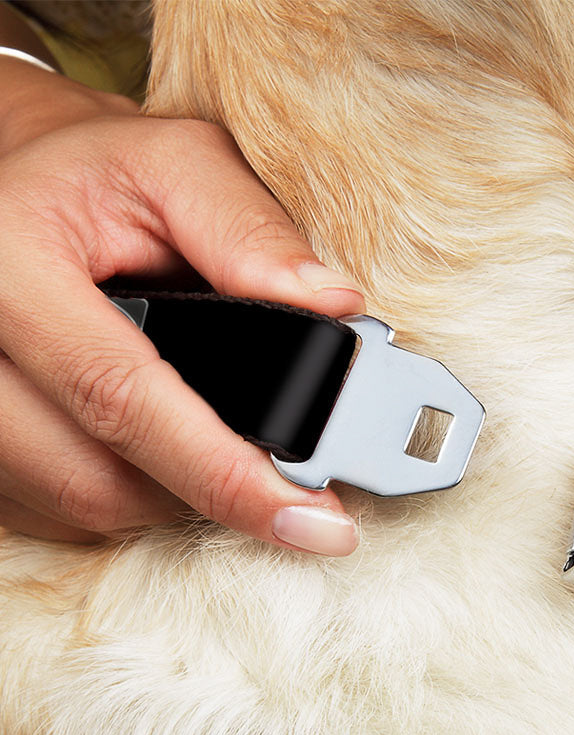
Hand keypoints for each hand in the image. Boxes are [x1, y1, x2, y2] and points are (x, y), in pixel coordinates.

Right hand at [0, 58, 363, 553]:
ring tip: (227, 449)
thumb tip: (332, 305)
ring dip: (172, 494)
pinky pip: (59, 509)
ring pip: (82, 504)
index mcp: (10, 267)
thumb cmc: (100, 174)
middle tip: (291, 486)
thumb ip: (250, 230)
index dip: (225, 474)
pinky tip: (168, 452)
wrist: (20, 186)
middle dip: (210, 490)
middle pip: (98, 479)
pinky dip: (131, 493)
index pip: (122, 398)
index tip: (314, 522)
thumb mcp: (177, 165)